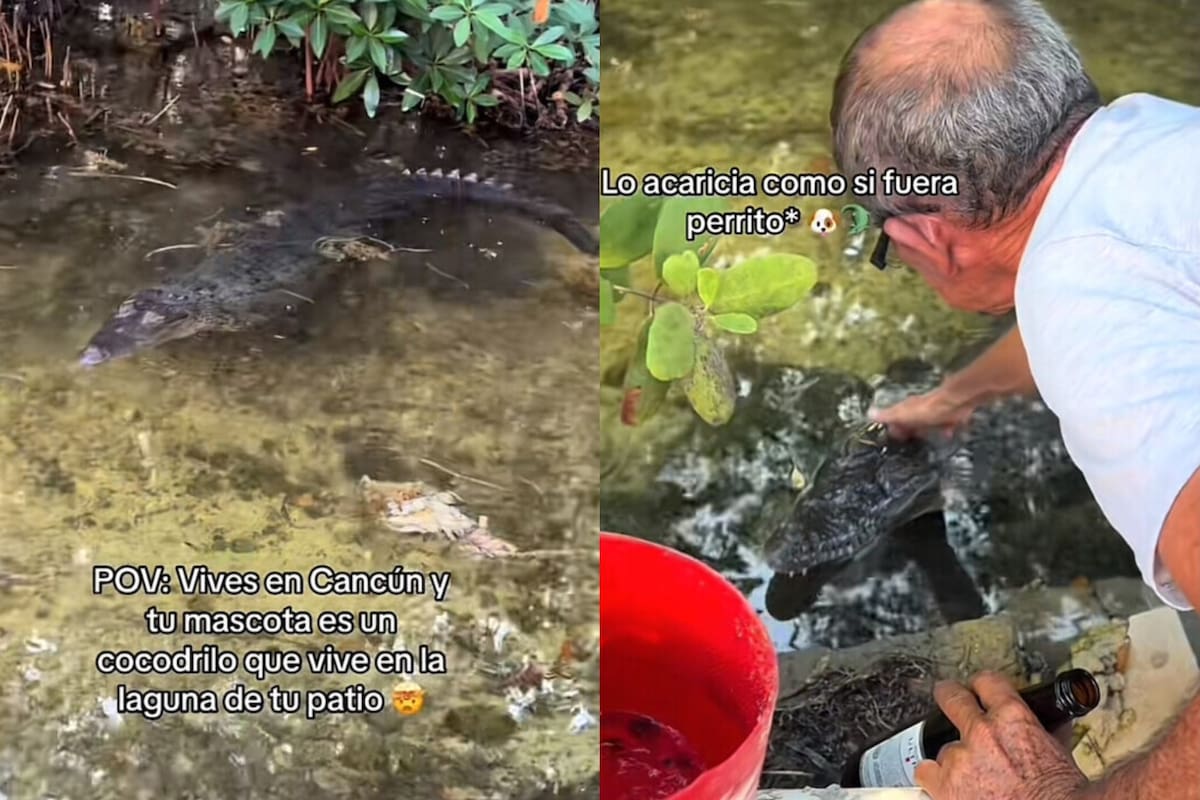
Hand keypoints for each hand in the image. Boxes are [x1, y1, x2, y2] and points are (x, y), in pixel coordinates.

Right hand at [869, 383, 975, 439]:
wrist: (956, 403)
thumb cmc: (928, 410)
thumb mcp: (904, 414)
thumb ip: (887, 416)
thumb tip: (868, 413)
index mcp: (907, 408)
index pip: (896, 419)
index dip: (894, 429)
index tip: (895, 439)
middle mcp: (920, 409)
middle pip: (912, 421)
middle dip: (910, 431)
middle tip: (910, 442)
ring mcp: (935, 412)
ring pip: (928, 423)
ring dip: (927, 431)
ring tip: (927, 441)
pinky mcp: (950, 415)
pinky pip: (946, 424)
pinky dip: (945, 430)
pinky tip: (947, 435)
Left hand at [916, 672, 1089, 799]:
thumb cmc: (1061, 793)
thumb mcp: (1060, 754)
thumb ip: (1046, 734)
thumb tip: (1053, 726)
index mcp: (1013, 718)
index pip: (987, 682)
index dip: (982, 686)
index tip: (978, 691)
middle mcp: (982, 732)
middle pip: (951, 696)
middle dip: (950, 695)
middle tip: (950, 699)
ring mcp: (960, 758)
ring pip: (944, 748)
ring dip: (956, 758)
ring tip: (971, 774)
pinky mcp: (945, 785)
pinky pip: (926, 772)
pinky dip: (937, 779)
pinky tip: (950, 785)